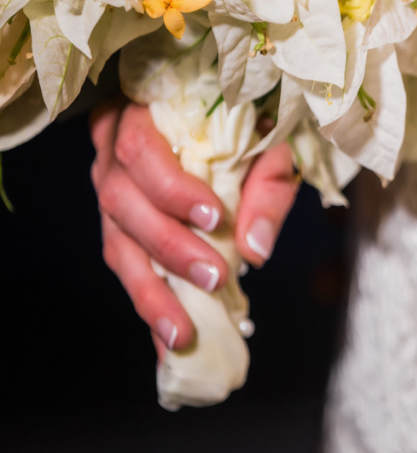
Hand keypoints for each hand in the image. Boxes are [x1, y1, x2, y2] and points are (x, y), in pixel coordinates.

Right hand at [90, 99, 298, 354]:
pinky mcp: (118, 224)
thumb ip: (268, 187)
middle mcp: (112, 149)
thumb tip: (255, 250)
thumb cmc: (251, 123)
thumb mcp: (272, 142)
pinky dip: (151, 303)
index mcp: (144, 113)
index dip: (172, 189)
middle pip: (121, 201)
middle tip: (214, 278)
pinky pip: (127, 267)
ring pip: (116, 243)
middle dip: (170, 247)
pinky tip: (168, 339)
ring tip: (181, 332)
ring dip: (151, 291)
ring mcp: (109, 188)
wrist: (235, 116)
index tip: (215, 219)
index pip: (141, 149)